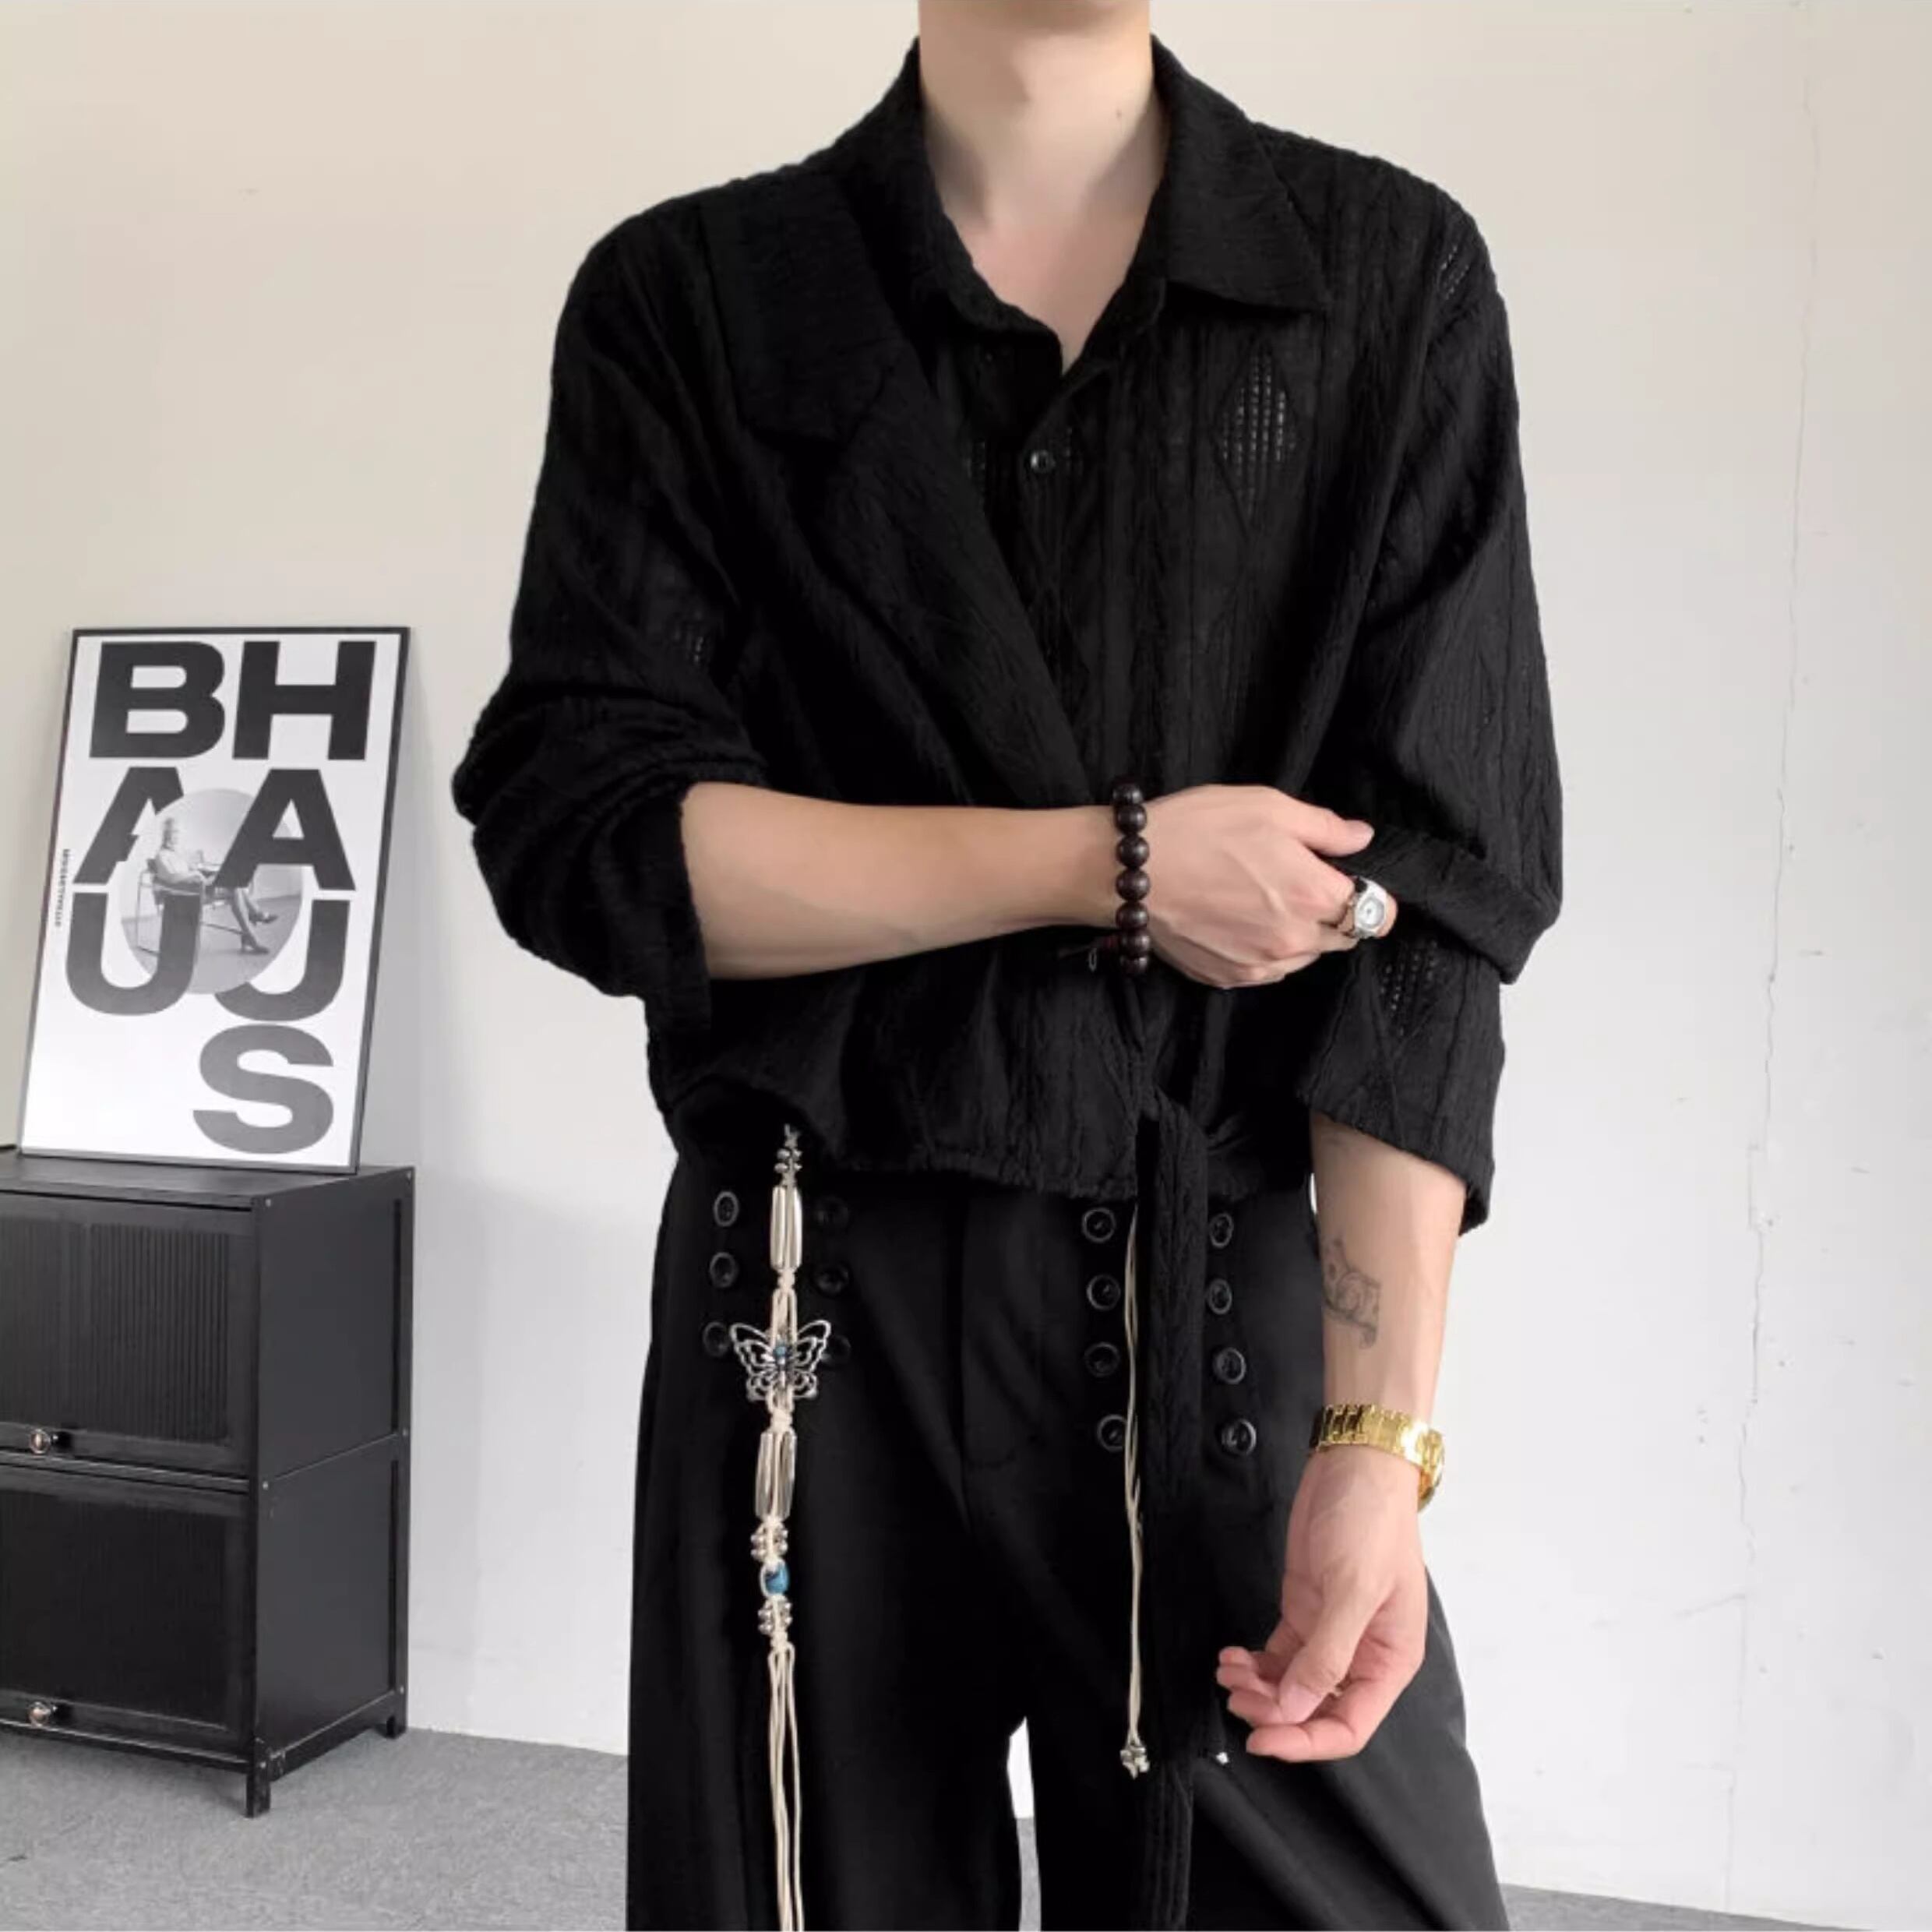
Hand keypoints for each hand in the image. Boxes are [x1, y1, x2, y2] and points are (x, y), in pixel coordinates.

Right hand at [1140, 785, 1396, 987]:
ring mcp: (1261, 965)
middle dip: (1334, 913)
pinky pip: (1267, 970)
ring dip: (1299, 933)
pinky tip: (1238, 920)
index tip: (1350, 880)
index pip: (1378, 914)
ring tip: (1262, 899)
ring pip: (1305, 956)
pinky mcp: (1228, 978)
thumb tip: (1362, 839)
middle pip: (1344, 938)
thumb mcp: (1270, 806)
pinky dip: (1265, 950)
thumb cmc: (1198, 829)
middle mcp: (1294, 940)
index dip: (1371, 895)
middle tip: (1297, 881)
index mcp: (1314, 896)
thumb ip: (1326, 828)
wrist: (1129, 872)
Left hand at [1215, 1444, 1426, 1760]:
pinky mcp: (1306, 1610)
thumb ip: (1325, 1655)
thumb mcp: (1352, 1589)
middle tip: (1236, 1696)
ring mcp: (1331, 1633)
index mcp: (1390, 1661)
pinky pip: (1279, 1655)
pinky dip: (1254, 1662)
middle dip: (1274, 1711)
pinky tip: (1231, 1655)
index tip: (1262, 1739)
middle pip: (1314, 1709)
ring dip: (1258, 1688)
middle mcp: (1362, 1655)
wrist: (1354, 1465)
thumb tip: (1294, 1710)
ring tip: (1227, 1672)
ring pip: (1291, 1685)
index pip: (1348, 1725)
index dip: (1305, 1741)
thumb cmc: (1370, 1522)